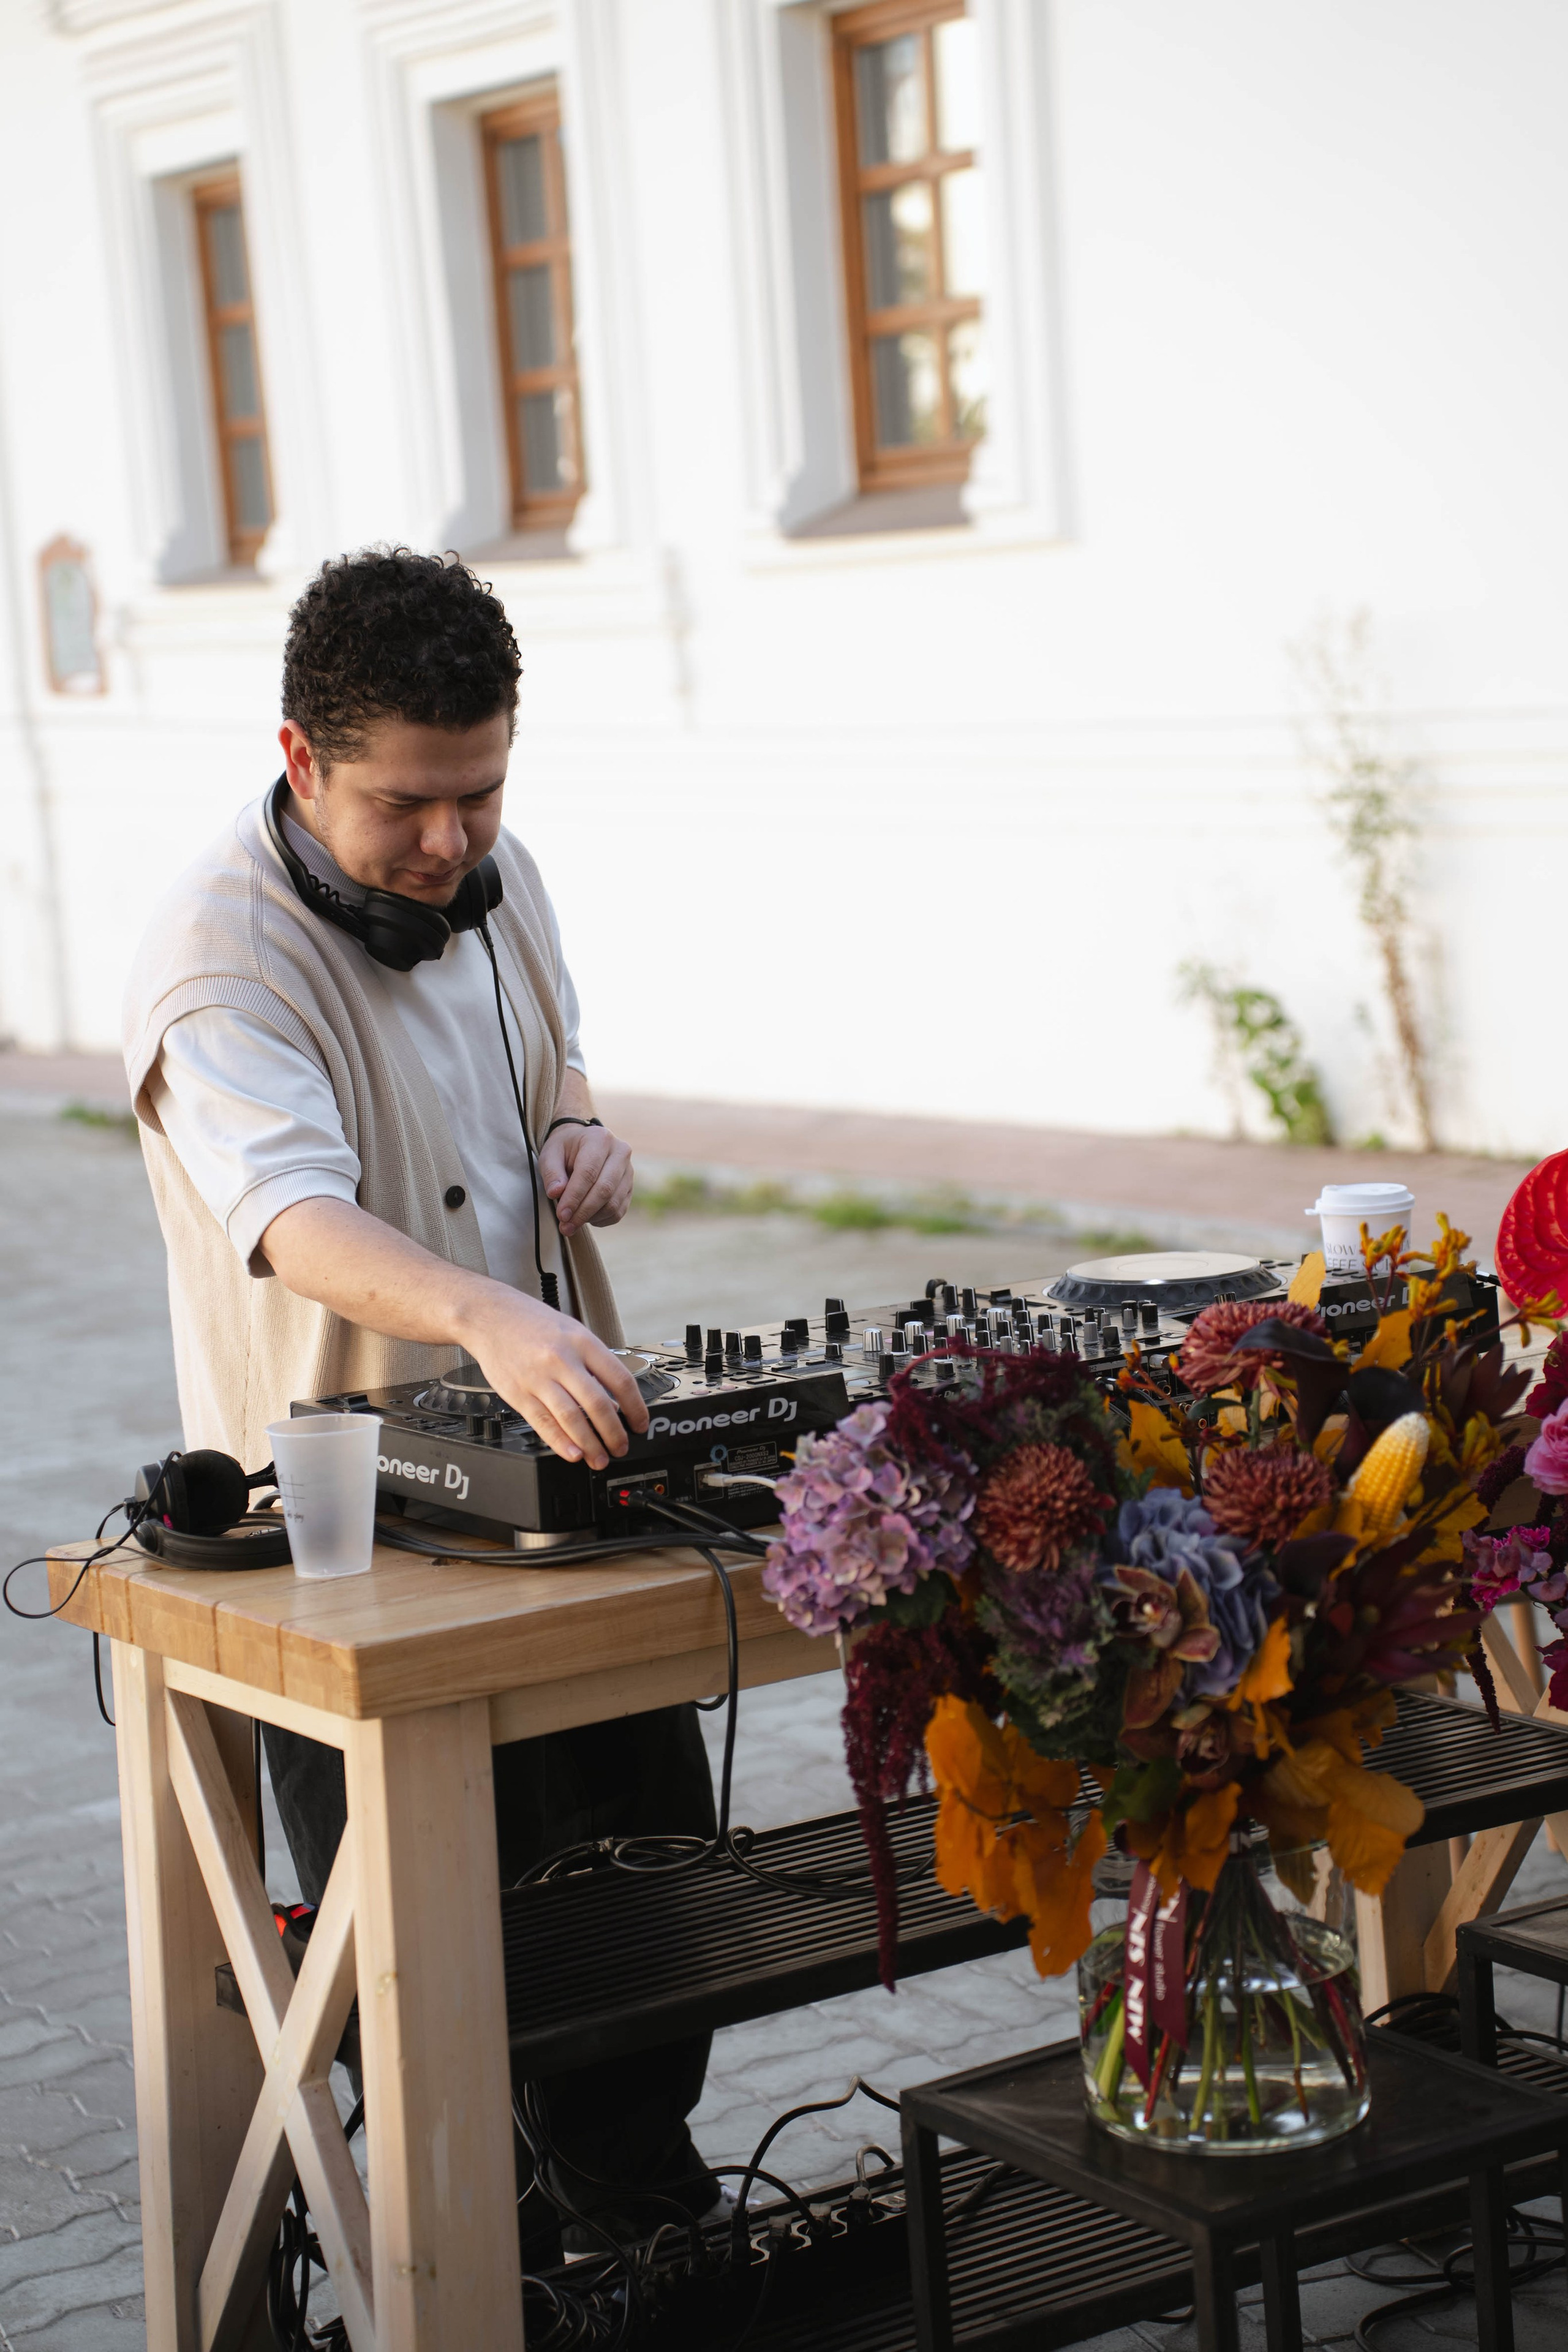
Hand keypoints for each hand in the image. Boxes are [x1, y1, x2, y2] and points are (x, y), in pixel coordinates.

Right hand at [458, 1285, 647, 1468]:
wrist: (489, 1315)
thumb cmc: (532, 1323)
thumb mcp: (572, 1332)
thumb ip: (592, 1364)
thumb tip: (613, 1401)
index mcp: (582, 1342)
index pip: (620, 1379)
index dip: (635, 1407)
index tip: (639, 1423)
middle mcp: (562, 1360)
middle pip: (598, 1404)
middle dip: (614, 1433)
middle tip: (621, 1447)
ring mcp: (538, 1378)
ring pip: (572, 1418)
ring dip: (590, 1444)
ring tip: (599, 1458)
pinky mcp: (518, 1393)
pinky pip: (543, 1423)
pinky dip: (561, 1442)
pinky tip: (572, 1454)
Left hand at [537, 1119, 633, 1240]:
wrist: (582, 1144)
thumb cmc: (565, 1149)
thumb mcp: (550, 1154)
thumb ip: (551, 1172)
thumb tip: (555, 1193)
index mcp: (600, 1139)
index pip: (589, 1172)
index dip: (574, 1196)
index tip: (561, 1215)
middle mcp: (620, 1153)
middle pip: (604, 1189)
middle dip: (583, 1212)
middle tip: (565, 1226)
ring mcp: (629, 1171)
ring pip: (613, 1203)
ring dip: (591, 1218)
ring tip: (571, 1223)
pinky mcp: (630, 1187)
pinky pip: (618, 1211)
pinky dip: (601, 1220)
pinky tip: (585, 1217)